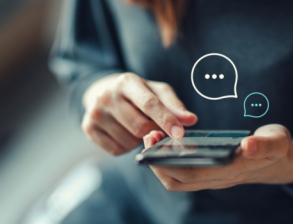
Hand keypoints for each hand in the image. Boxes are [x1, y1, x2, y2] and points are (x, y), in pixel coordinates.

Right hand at [81, 73, 196, 154]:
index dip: (166, 120)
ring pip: (128, 141)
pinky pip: (116, 150)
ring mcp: (95, 112)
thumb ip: (174, 106)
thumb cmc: (138, 94)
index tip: (180, 134)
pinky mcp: (88, 128)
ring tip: (134, 126)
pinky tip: (123, 133)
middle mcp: (107, 95)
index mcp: (127, 82)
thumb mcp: (157, 92)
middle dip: (152, 131)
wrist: (104, 93)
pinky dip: (125, 146)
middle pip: (140, 127)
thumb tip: (191, 120)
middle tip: (152, 125)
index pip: (149, 103)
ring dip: (138, 140)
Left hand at [144, 124, 292, 190]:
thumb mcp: (276, 141)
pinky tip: (166, 145)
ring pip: (177, 180)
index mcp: (230, 171)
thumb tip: (248, 146)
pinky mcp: (209, 174)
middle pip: (177, 179)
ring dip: (160, 163)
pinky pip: (182, 175)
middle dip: (157, 161)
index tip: (154, 140)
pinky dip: (168, 163)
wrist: (276, 161)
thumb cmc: (274, 148)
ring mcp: (211, 179)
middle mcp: (217, 179)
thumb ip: (265, 144)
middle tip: (149, 136)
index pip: (191, 173)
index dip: (168, 161)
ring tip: (153, 139)